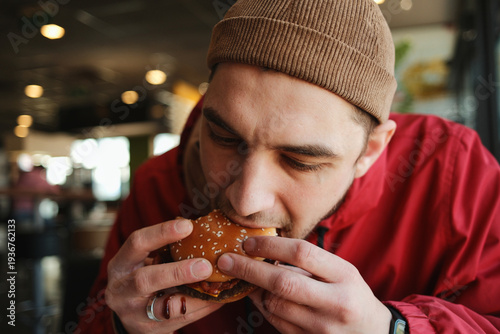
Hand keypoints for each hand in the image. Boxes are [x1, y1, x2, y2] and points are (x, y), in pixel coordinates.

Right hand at [105, 219, 223, 333]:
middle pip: (145, 280)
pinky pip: (180, 319)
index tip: (188, 225)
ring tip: (216, 284)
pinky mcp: (149, 330)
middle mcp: (121, 290)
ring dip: (195, 295)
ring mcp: (133, 314)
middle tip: (206, 266)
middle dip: (178, 272)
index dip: (161, 233)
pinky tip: (217, 298)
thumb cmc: (144, 278)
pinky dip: (202, 307)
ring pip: (165, 306)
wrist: (130, 316)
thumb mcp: (144, 262)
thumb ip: (165, 250)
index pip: (136, 243)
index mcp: (120, 265)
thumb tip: (204, 231)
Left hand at [217, 236, 391, 333]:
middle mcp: (336, 302)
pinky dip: (263, 307)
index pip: (302, 253)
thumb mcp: (342, 271)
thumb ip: (309, 263)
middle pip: (283, 282)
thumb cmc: (351, 294)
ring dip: (254, 290)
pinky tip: (260, 296)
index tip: (248, 242)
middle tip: (225, 260)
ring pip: (275, 305)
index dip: (270, 245)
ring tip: (246, 278)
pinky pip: (276, 322)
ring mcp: (323, 328)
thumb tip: (264, 250)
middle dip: (249, 269)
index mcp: (345, 275)